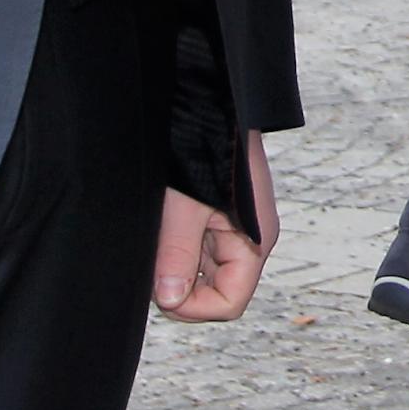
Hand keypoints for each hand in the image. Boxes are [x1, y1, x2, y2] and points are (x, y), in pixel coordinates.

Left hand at [154, 135, 277, 321]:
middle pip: (215, 291)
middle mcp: (249, 241)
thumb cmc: (203, 146)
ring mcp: (233, 231)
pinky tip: (163, 225)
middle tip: (154, 259)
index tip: (161, 288)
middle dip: (181, 285)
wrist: (211, 103)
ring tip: (159, 234)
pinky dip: (175, 248)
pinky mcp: (218, 219)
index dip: (194, 306)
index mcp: (254, 242)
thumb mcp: (183, 205)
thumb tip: (170, 300)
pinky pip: (196, 251)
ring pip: (201, 273)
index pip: (229, 302)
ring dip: (176, 264)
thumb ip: (177, 254)